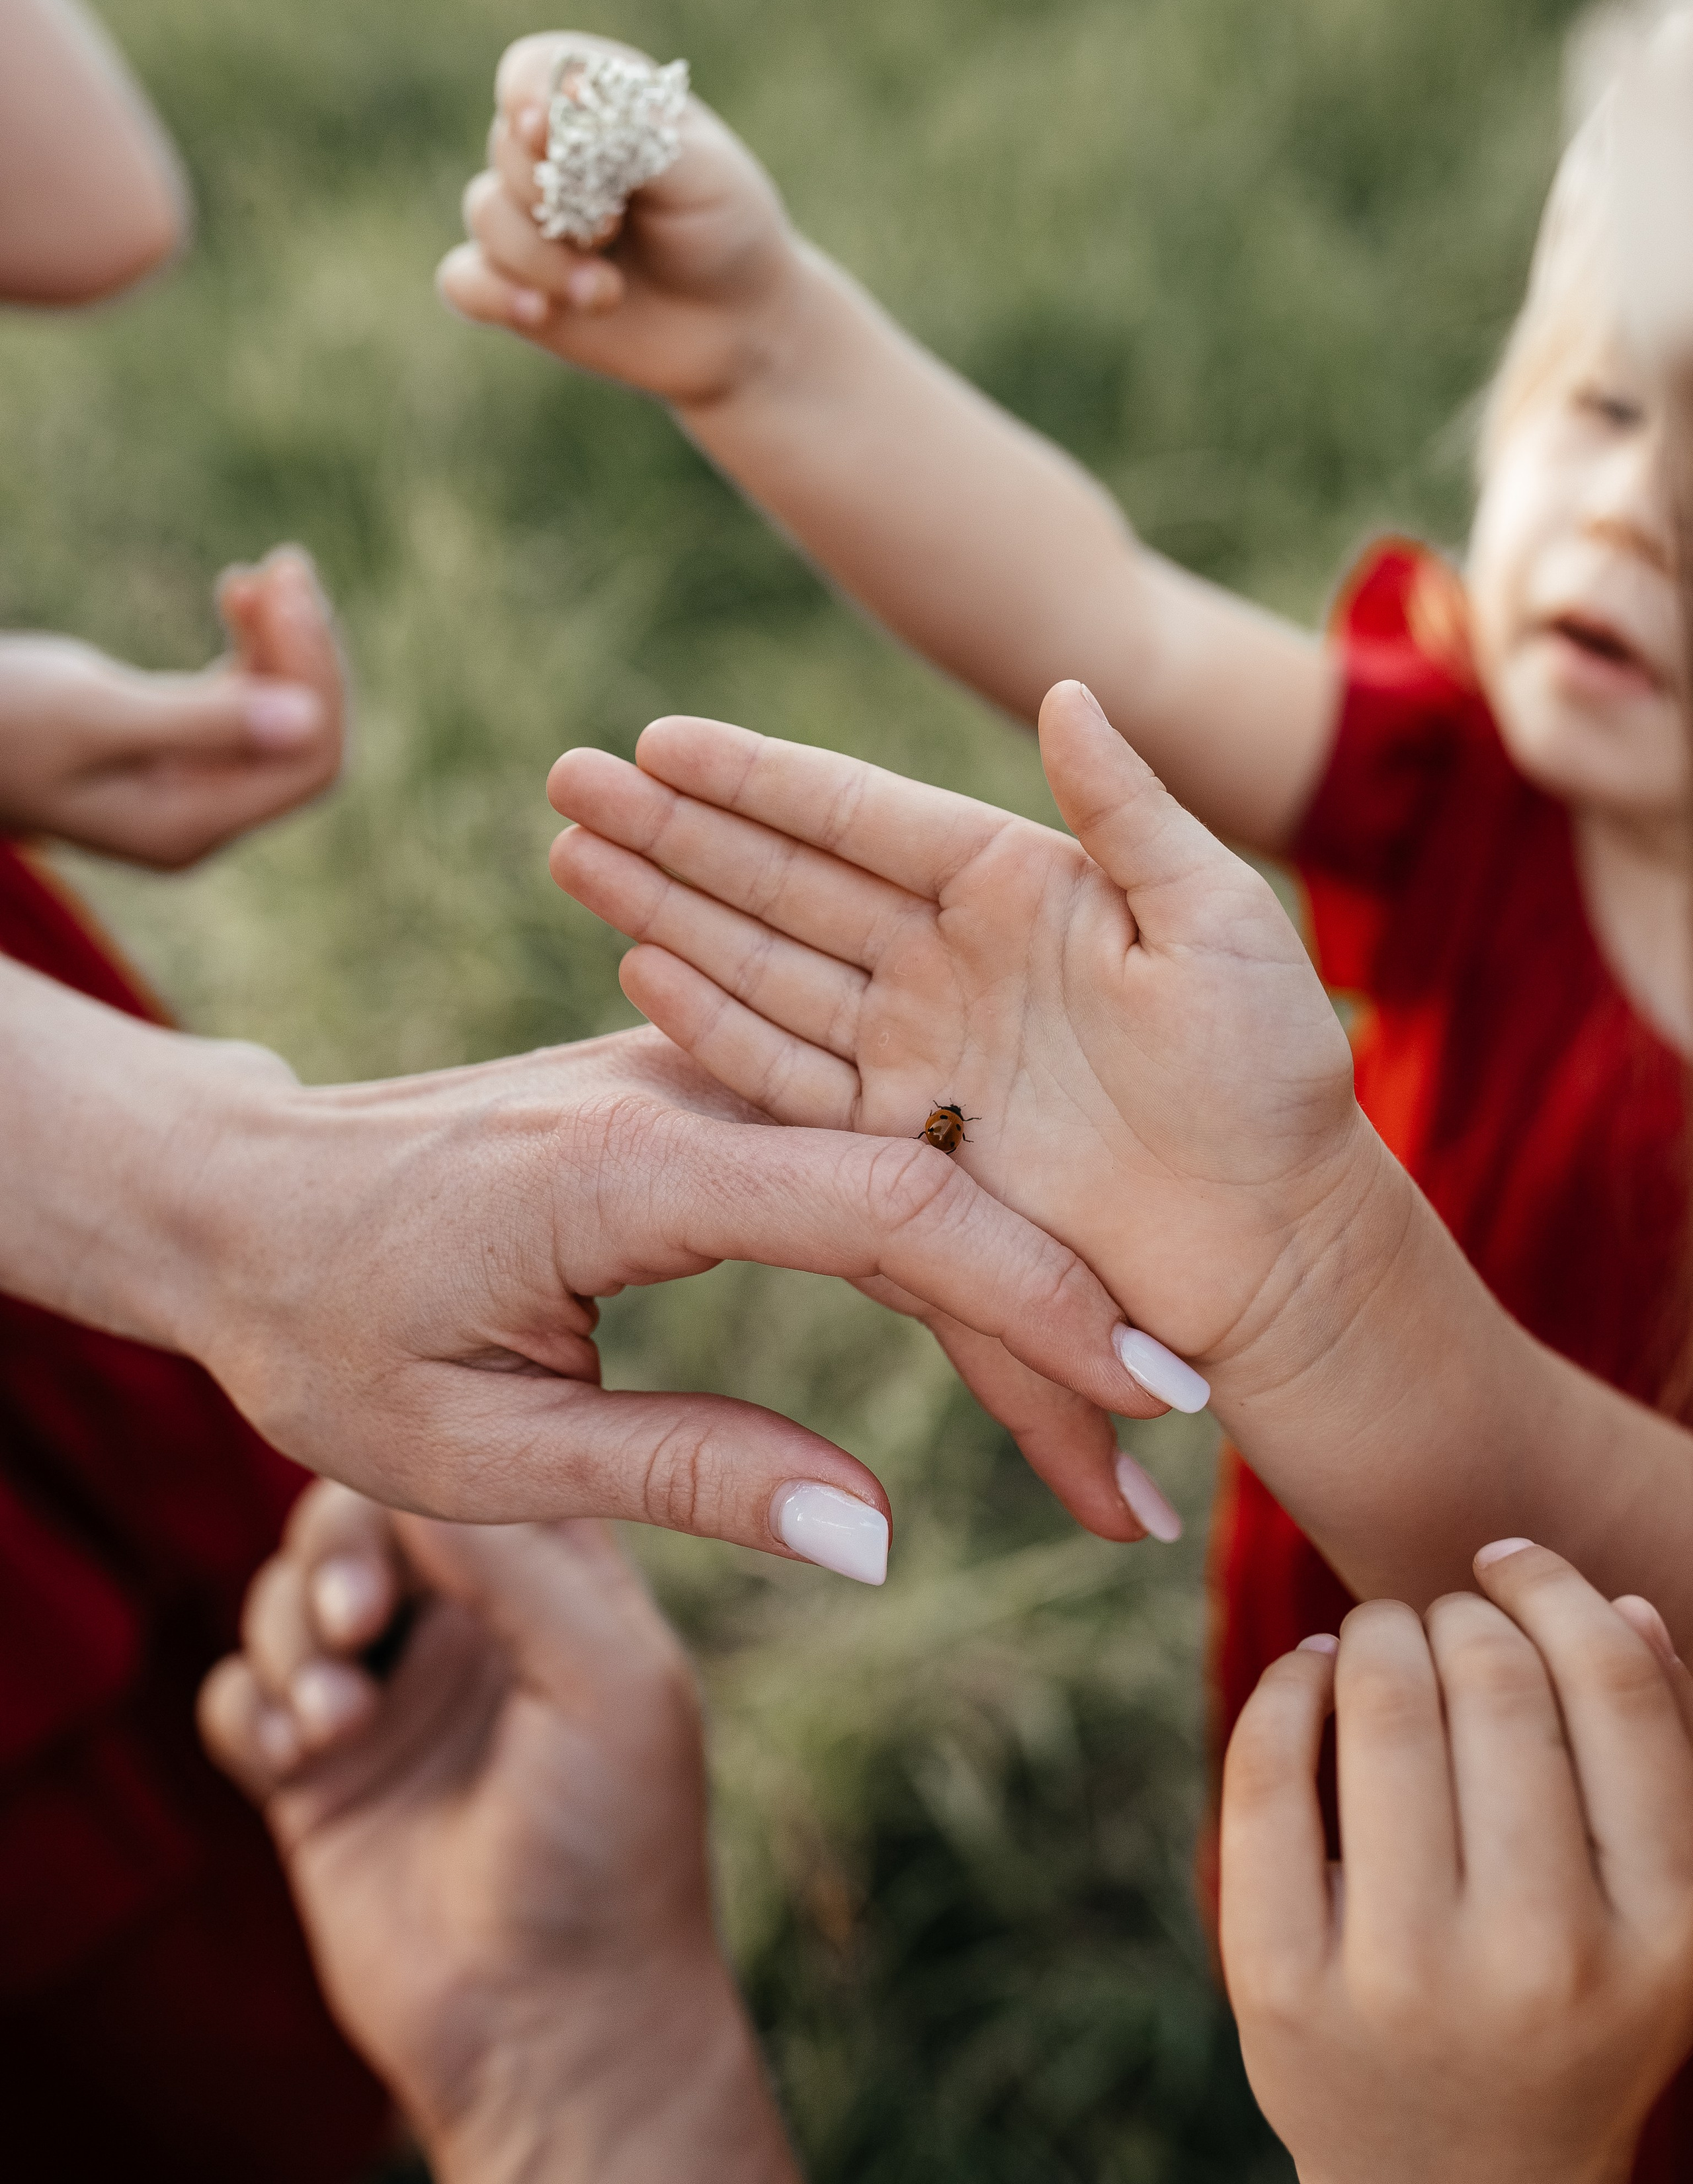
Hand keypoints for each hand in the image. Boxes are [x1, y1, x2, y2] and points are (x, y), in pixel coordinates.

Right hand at [0, 545, 344, 865]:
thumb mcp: (91, 715)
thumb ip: (198, 722)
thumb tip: (309, 721)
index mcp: (188, 825)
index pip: (308, 766)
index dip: (318, 682)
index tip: (286, 597)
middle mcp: (202, 814)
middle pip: (305, 739)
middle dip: (307, 652)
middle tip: (284, 565)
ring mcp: (193, 781)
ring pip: (281, 711)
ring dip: (286, 637)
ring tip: (275, 565)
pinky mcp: (178, 742)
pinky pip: (245, 694)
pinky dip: (255, 643)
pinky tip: (242, 587)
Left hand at [105, 1017, 1166, 1559]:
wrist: (235, 1192)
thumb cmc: (322, 1330)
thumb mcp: (474, 1452)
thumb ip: (682, 1477)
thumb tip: (879, 1536)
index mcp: (626, 1169)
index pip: (891, 1205)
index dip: (1034, 1297)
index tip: (1146, 1393)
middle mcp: (679, 1092)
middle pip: (929, 1185)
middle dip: (1055, 1318)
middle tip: (1152, 1465)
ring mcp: (691, 1076)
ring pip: (904, 1170)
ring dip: (1009, 1287)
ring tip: (1105, 1416)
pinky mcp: (694, 1095)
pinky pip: (849, 1162)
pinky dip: (937, 1250)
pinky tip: (1004, 1327)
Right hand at [199, 1482, 800, 2183]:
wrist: (553, 2025)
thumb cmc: (613, 1847)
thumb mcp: (605, 1681)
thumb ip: (523, 1568)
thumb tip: (422, 1471)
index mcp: (551, 1584)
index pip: (464, 1473)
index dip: (417, 1477)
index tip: (399, 1515)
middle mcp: (463, 1625)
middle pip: (356, 1521)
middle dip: (336, 1556)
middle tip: (356, 1623)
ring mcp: (386, 1697)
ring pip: (288, 1600)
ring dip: (292, 1642)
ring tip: (337, 1722)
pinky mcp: (317, 1776)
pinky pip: (240, 1698)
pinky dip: (250, 1710)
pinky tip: (297, 1760)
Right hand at [437, 30, 802, 408]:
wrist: (740, 325)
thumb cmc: (726, 230)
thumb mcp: (701, 173)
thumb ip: (634, 132)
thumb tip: (562, 95)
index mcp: (596, 102)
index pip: (532, 73)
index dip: (532, 101)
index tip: (550, 133)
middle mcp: (550, 156)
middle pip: (504, 148)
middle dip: (552, 194)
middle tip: (613, 227)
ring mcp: (528, 221)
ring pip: (485, 215)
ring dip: (542, 259)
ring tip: (607, 293)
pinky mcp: (516, 287)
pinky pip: (462, 281)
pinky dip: (493, 294)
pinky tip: (540, 313)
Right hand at [546, 683, 1372, 1409]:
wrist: (1275, 1245)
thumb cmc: (1272, 1079)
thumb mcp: (1221, 923)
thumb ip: (1132, 813)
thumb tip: (1067, 688)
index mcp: (1018, 889)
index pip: (859, 816)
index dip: (758, 778)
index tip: (662, 738)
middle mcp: (948, 961)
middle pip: (784, 881)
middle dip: (675, 830)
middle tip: (572, 777)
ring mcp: (916, 1054)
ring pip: (763, 967)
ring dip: (667, 913)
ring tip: (573, 855)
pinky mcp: (902, 1148)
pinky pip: (786, 1077)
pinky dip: (715, 1027)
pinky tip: (639, 972)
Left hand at [1221, 1546, 1692, 2183]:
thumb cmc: (1565, 2010)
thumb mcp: (1656, 1917)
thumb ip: (1658, 1762)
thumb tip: (1620, 1606)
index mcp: (1662, 1933)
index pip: (1616, 1692)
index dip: (1555, 1590)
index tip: (1509, 1563)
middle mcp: (1542, 1957)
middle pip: (1491, 1679)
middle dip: (1452, 1612)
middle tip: (1434, 1620)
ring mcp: (1404, 1978)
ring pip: (1378, 1702)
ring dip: (1371, 1632)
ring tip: (1374, 1639)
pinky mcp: (1281, 1985)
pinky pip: (1267, 1769)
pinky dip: (1287, 1685)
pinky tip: (1310, 1677)